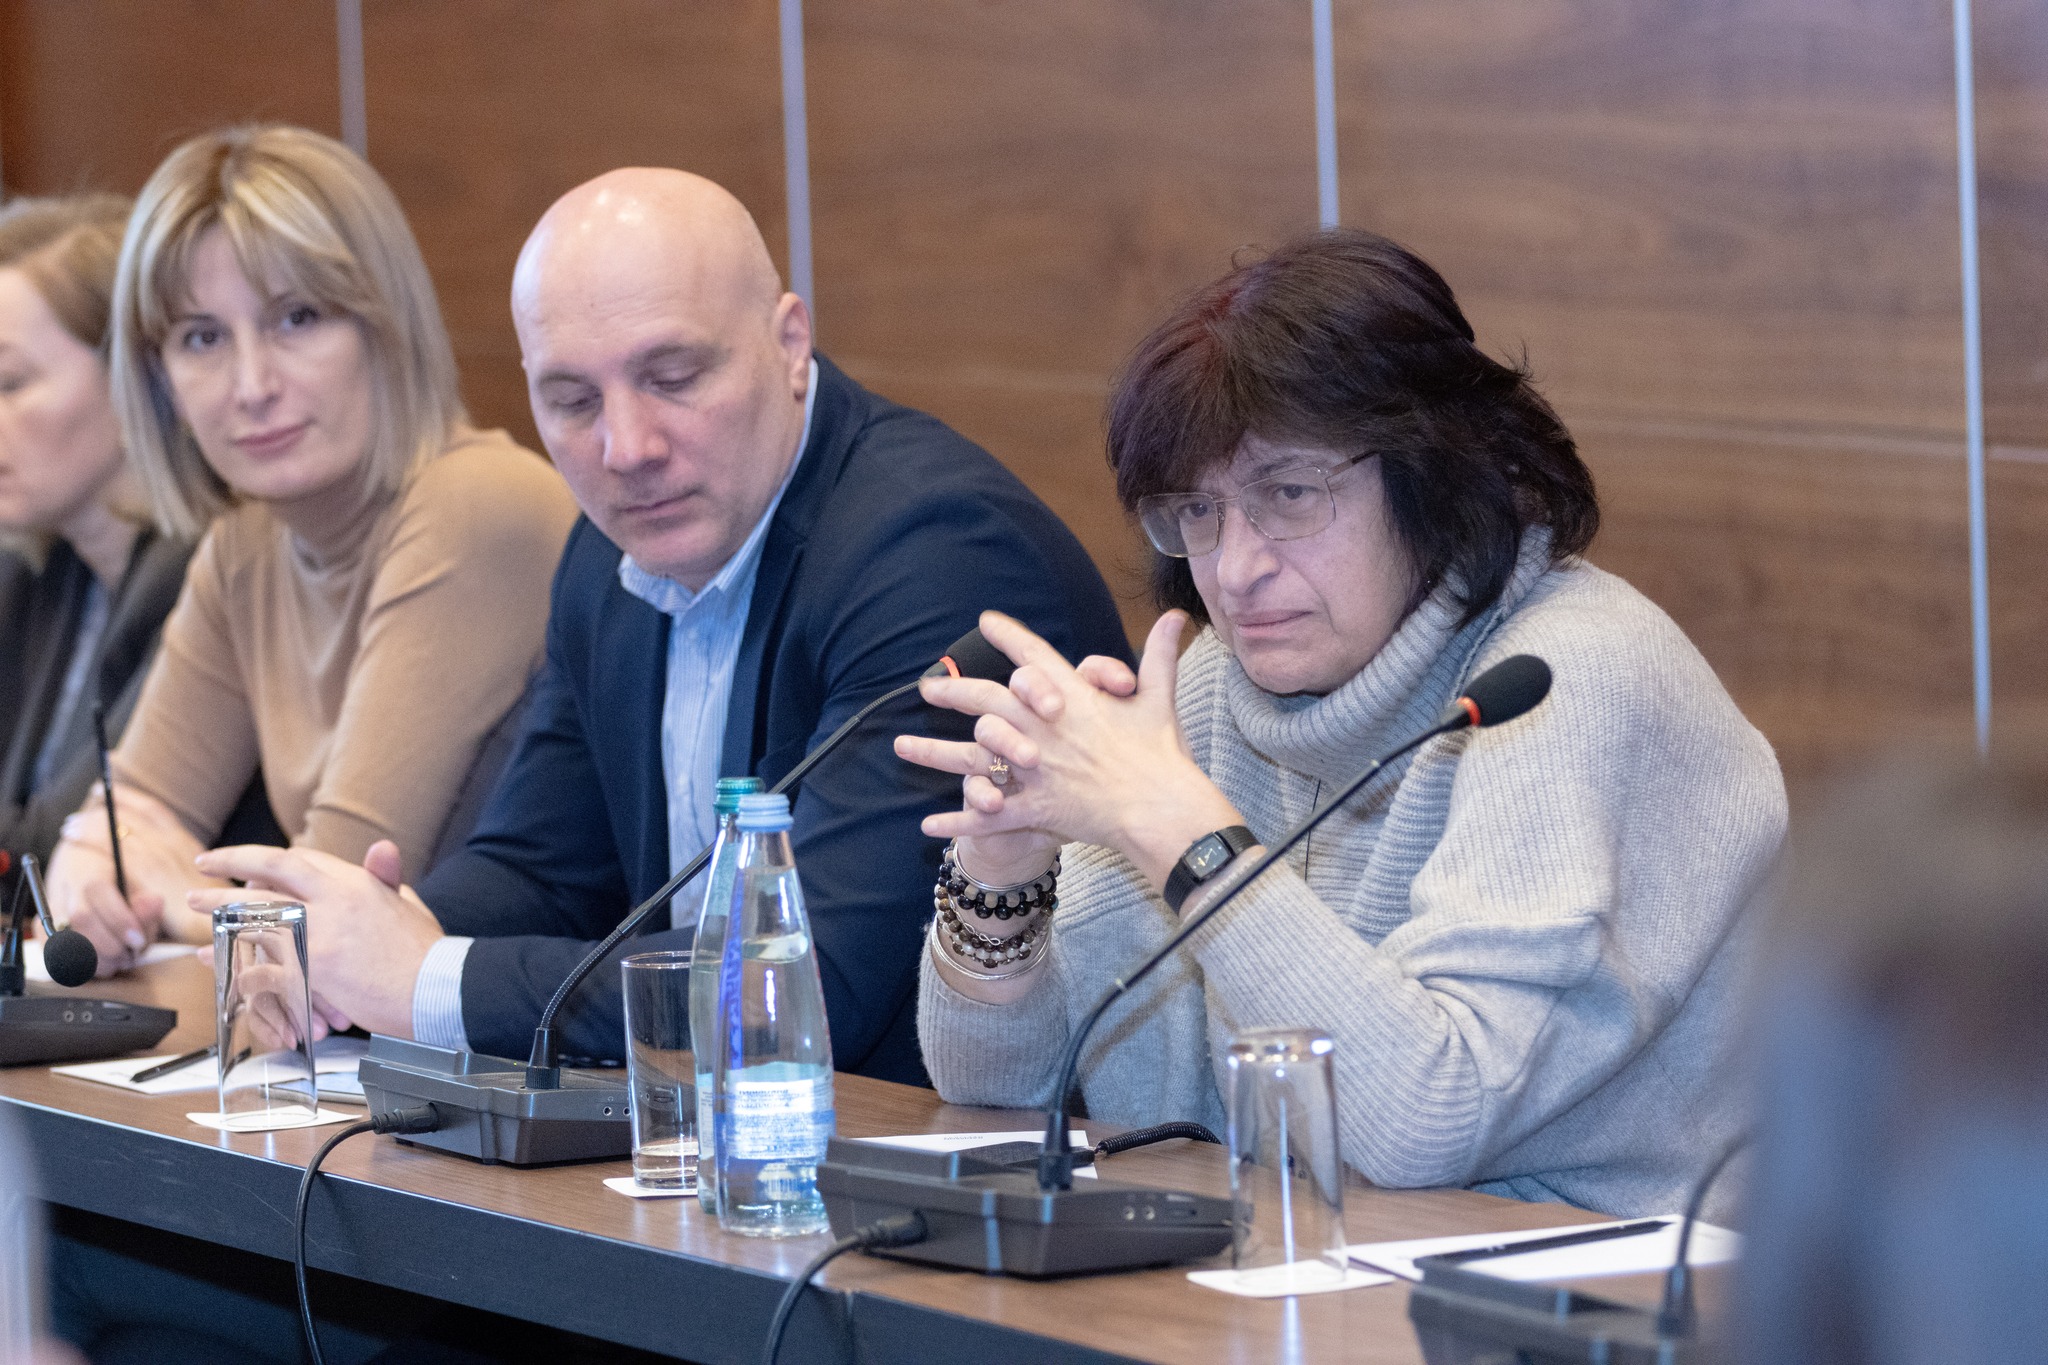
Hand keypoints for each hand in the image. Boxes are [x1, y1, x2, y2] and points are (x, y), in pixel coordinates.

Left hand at [49, 783, 227, 972]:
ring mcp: (160, 855)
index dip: (133, 799)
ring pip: (118, 827)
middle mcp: (173, 843)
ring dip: (92, 822)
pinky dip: (90, 837)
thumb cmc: (215, 913)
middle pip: (136, 813)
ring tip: (72, 824)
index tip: (113, 792)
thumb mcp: (201, 886)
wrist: (224, 926)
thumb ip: (180, 874)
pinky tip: (73, 839)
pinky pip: (110, 847)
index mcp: (187, 844)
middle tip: (91, 799)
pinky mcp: (146, 872)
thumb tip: (164, 873)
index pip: (156, 811)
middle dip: (111, 804)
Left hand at [188, 840, 441, 1039]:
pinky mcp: (311, 972)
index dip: (263, 858)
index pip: (297, 860)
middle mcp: (332, 901)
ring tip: (197, 919)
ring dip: (219, 918)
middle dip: (226, 874)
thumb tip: (381, 849)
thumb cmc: (427, 951)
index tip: (240, 861)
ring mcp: (318, 936)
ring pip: (253, 919)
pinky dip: (241, 973)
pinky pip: (262, 969)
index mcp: (354, 882)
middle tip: (201, 876)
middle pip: (266, 879)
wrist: (439, 988)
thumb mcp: (408, 902)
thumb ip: (386, 878)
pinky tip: (226, 972)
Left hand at [897, 610, 1244, 890]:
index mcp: (1072, 699)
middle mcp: (1044, 729)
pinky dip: (958, 821)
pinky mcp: (1034, 807)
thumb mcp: (1160, 700)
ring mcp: (1034, 770)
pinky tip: (927, 825)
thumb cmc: (1164, 755)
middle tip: (928, 688)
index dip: (1009, 637)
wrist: (1161, 808)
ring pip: (973, 759)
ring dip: (933, 753)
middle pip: (987, 702)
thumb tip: (1176, 616)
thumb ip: (1159, 656)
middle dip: (954, 693)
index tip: (986, 622)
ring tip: (899, 748)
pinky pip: (987, 816)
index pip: (1034, 659)